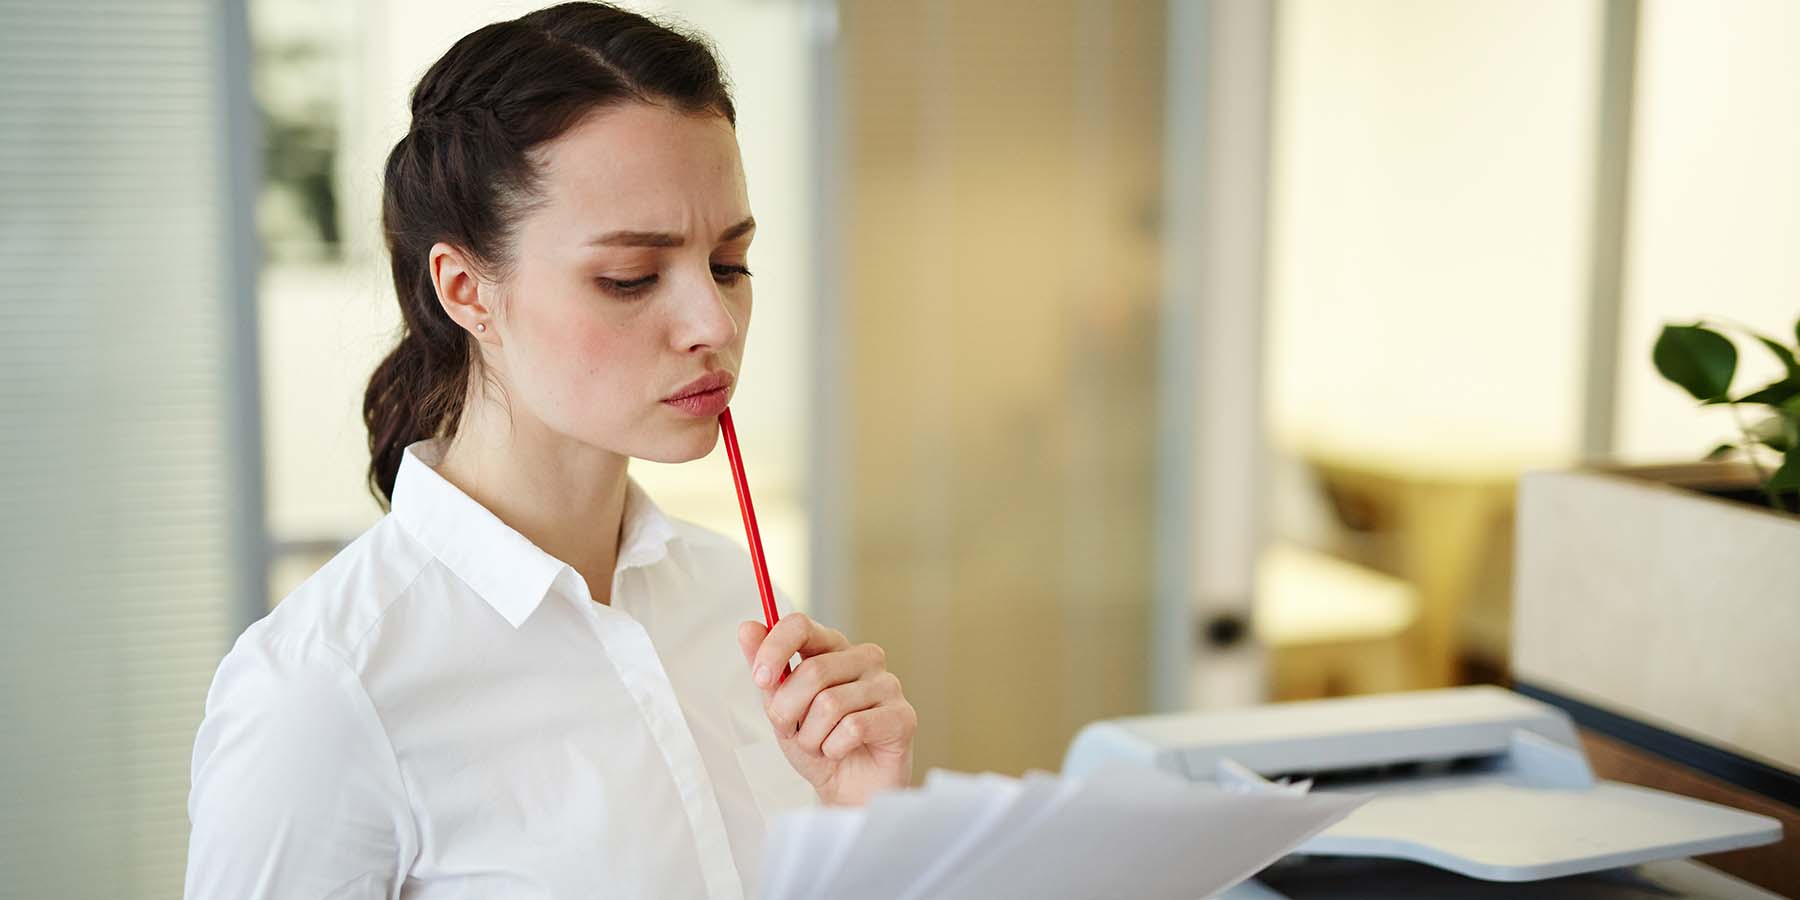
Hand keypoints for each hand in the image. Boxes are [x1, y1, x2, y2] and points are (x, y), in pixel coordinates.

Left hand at [737, 613, 916, 805]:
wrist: (846, 791)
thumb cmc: (818, 745)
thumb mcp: (781, 708)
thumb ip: (767, 669)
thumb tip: (748, 627)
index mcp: (832, 648)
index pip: (802, 625)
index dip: (775, 649)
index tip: (760, 678)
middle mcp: (864, 658)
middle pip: (812, 671)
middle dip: (789, 711)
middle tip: (792, 731)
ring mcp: (888, 685)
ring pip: (830, 704)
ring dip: (811, 737)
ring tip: (819, 745)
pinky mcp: (903, 715)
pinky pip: (854, 727)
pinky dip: (834, 748)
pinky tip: (841, 751)